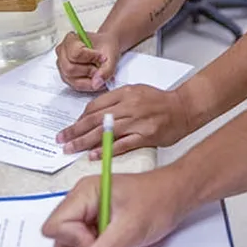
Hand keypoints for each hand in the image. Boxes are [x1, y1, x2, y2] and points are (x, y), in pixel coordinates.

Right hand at [43, 168, 193, 246]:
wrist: (177, 196)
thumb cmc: (158, 199)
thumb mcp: (131, 227)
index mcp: (84, 194)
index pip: (54, 227)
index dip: (74, 241)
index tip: (98, 242)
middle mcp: (81, 205)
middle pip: (59, 242)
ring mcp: (89, 218)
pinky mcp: (99, 229)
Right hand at [56, 30, 120, 91]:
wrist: (105, 49)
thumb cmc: (105, 46)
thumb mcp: (111, 54)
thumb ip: (106, 69)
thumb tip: (96, 83)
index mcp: (70, 39)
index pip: (75, 53)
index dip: (91, 58)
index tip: (102, 57)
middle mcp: (62, 52)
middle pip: (70, 68)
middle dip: (89, 71)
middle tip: (100, 67)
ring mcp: (62, 66)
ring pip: (71, 79)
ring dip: (88, 79)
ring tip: (99, 73)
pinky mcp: (66, 77)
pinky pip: (75, 85)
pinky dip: (88, 85)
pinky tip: (96, 79)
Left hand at [57, 84, 193, 157]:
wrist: (184, 108)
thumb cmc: (160, 102)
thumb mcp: (136, 92)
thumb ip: (116, 101)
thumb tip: (95, 115)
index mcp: (125, 93)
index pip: (95, 106)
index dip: (79, 118)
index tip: (70, 127)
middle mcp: (129, 106)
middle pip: (95, 119)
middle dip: (75, 130)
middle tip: (61, 139)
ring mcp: (137, 121)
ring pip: (104, 132)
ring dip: (84, 142)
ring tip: (71, 149)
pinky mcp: (146, 135)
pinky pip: (121, 144)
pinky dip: (105, 150)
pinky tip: (93, 155)